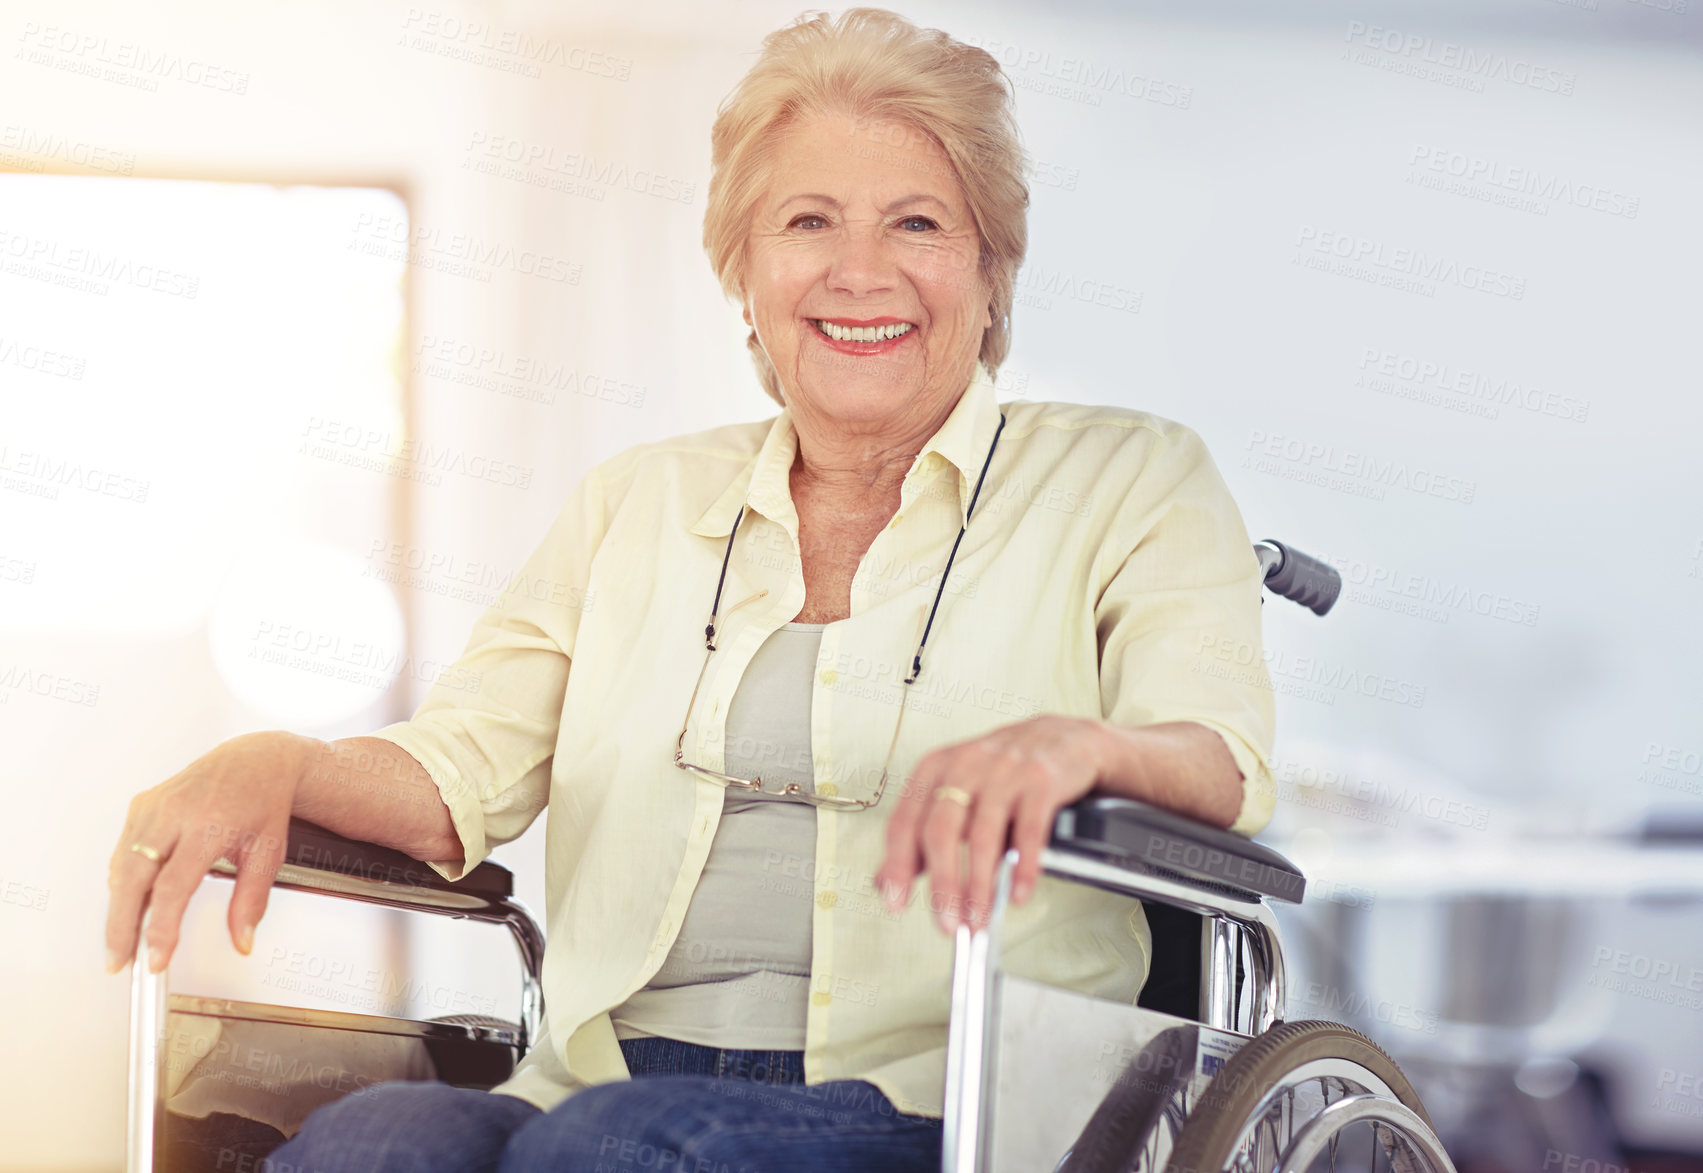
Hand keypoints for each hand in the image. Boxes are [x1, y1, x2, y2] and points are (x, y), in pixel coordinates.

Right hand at [105, 731, 313, 974]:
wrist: (256, 760)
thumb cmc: (263, 802)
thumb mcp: (268, 853)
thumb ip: (252, 901)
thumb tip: (242, 941)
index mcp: (208, 824)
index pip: (172, 887)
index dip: (159, 928)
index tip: (156, 959)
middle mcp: (174, 812)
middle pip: (132, 879)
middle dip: (121, 927)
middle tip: (120, 962)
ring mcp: (153, 806)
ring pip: (120, 867)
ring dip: (117, 908)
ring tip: (123, 943)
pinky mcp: (141, 804)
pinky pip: (123, 851)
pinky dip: (122, 882)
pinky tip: (128, 905)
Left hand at [875, 715, 1107, 934]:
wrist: (1062, 739)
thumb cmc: (1002, 772)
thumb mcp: (955, 793)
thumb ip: (921, 836)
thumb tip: (886, 881)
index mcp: (935, 768)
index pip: (904, 821)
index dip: (897, 865)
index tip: (895, 901)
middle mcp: (965, 766)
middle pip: (941, 830)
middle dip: (943, 884)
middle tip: (946, 922)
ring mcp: (1004, 771)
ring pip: (984, 836)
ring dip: (979, 886)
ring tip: (978, 917)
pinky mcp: (1041, 781)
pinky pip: (1028, 831)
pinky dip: (1022, 868)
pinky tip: (1016, 894)